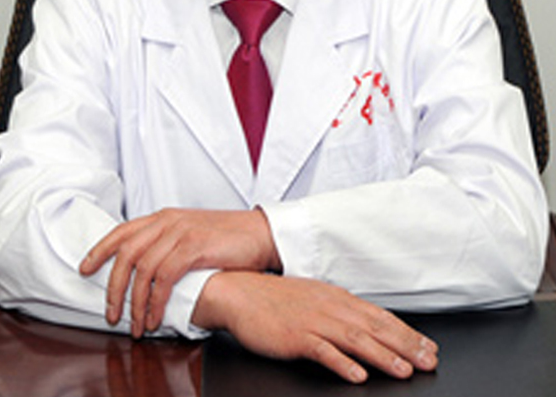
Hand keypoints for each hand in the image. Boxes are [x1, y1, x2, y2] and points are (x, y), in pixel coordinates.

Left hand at [79, 208, 279, 336]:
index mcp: (164, 217)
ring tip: (137, 324)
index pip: (122, 231)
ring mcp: (181, 232)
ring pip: (142, 268)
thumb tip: (144, 270)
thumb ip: (167, 244)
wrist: (260, 234)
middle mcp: (168, 221)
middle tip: (111, 313)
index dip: (99, 250)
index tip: (85, 268)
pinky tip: (156, 316)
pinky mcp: (194, 246)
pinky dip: (155, 301)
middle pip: (126, 253)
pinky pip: (164, 278)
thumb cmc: (229, 238)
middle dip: (113, 288)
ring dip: (135, 302)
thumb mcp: (191, 233)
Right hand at [192, 271, 438, 383]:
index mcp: (336, 298)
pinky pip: (322, 350)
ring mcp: (313, 320)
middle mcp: (330, 306)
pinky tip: (357, 374)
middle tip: (428, 361)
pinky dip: (342, 362)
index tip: (428, 348)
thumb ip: (340, 312)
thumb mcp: (314, 299)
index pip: (379, 316)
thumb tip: (367, 327)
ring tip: (403, 371)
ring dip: (382, 356)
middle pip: (374, 327)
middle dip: (405, 345)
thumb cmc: (275, 299)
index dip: (407, 333)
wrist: (239, 291)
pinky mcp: (295, 335)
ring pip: (355, 338)